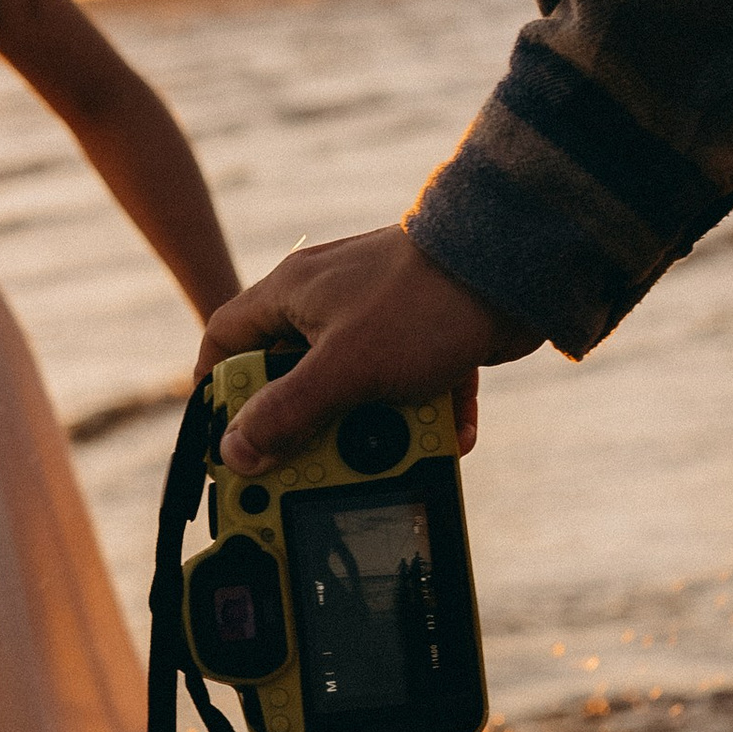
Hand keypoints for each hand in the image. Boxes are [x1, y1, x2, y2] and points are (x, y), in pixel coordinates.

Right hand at [193, 226, 536, 470]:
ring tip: (391, 452)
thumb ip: (286, 412)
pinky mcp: (425, 333)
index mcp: (291, 294)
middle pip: (292, 377)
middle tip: (312, 465)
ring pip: (355, 389)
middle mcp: (328, 302)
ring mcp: (379, 317)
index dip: (218, 391)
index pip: (226, 340)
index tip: (226, 437)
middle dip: (307, 427)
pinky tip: (444, 438)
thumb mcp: (344, 369)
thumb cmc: (422, 303)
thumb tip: (235, 452)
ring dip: (373, 429)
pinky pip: (410, 386)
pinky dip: (422, 416)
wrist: (514, 267)